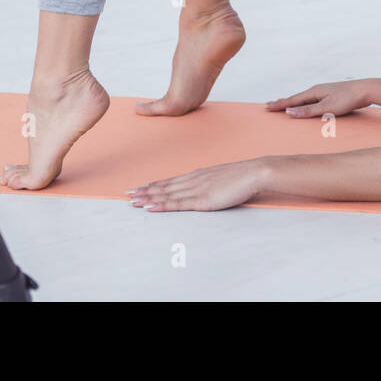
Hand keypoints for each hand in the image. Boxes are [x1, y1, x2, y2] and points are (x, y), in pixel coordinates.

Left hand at [126, 158, 268, 211]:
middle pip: (164, 187)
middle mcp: (192, 180)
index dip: (153, 185)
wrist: (254, 172)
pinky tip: (149, 207)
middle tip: (127, 194)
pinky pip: (177, 204)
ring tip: (132, 201)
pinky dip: (161, 205)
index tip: (139, 187)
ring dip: (148, 198)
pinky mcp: (202, 200)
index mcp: (197, 175)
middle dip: (144, 191)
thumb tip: (203, 187)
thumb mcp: (222, 179)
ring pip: (166, 195)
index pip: (170, 181)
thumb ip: (210, 183)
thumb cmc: (242, 177)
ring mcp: (196, 189)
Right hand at [265, 80, 372, 117]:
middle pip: (296, 98)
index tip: (267, 107)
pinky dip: (304, 103)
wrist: (366, 90)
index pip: (292, 100)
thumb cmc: (348, 99)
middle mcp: (317, 90)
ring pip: (304, 99)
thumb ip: (308, 111)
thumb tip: (289, 112)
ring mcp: (324, 92)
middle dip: (283, 102)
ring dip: (293, 102)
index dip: (279, 105)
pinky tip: (306, 104)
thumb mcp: (327, 108)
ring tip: (284, 104)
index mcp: (314, 92)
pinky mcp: (331, 95)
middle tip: (270, 105)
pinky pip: (312, 100)